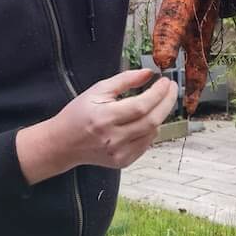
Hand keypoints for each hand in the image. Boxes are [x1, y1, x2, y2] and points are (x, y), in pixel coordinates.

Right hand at [15, 70, 177, 182]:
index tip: (166, 81)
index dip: (158, 93)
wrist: (63, 143)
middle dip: (167, 102)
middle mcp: (114, 138)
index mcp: (105, 118)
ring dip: (160, 115)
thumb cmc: (78, 113)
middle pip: (152, 121)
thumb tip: (149, 73)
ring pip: (152, 133)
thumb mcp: (98, 90)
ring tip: (158, 101)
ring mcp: (120, 153)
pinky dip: (151, 129)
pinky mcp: (123, 161)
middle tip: (171, 88)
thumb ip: (125, 80)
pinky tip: (147, 119)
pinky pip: (146, 144)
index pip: (141, 106)